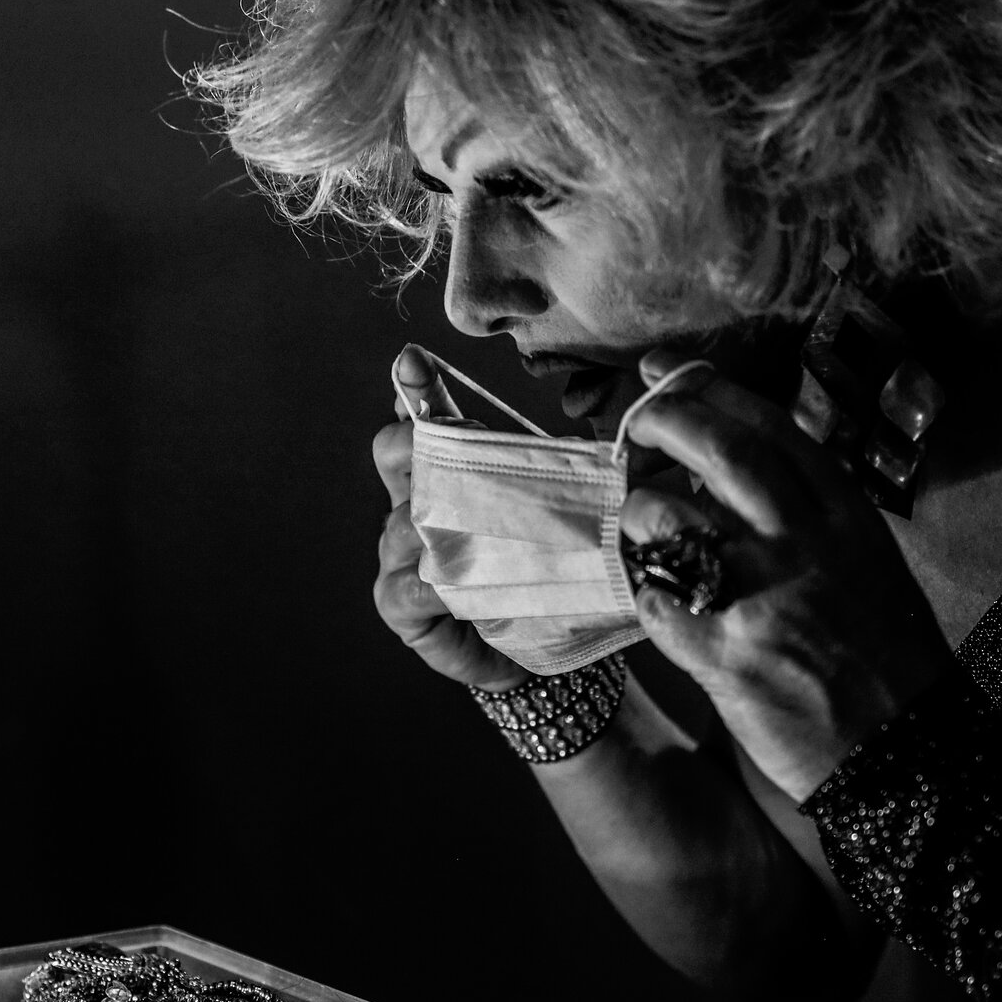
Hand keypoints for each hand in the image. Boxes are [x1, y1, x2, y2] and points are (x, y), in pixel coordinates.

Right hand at [372, 346, 529, 691]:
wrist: (539, 644)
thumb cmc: (541, 568)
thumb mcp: (551, 511)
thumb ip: (560, 472)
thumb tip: (607, 440)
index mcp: (444, 475)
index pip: (422, 420)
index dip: (416, 390)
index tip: (414, 358)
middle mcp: (412, 507)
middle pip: (394, 454)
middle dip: (417, 440)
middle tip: (453, 439)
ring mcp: (399, 555)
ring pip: (404, 520)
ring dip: (443, 521)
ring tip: (480, 529)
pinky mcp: (401, 605)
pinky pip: (407, 586)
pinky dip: (434, 585)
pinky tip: (457, 587)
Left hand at [620, 349, 951, 802]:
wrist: (911, 757)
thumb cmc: (888, 663)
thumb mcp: (867, 566)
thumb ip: (809, 520)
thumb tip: (734, 476)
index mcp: (846, 518)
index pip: (771, 429)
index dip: (709, 392)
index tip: (664, 375)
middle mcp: (807, 544)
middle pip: (721, 452)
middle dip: (663, 422)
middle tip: (634, 424)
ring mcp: (766, 598)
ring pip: (672, 521)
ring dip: (641, 516)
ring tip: (641, 529)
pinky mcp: (729, 657)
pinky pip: (655, 604)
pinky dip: (644, 597)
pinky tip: (654, 602)